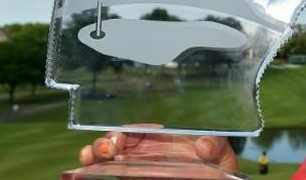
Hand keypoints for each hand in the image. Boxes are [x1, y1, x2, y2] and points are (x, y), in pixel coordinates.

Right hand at [78, 130, 237, 172]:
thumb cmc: (216, 167)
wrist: (213, 179)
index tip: (120, 137)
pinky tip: (84, 170)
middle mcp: (145, 153)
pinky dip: (92, 170)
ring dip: (94, 154)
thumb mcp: (221, 154)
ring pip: (106, 158)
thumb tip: (205, 144)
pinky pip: (107, 174)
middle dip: (105, 141)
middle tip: (105, 149)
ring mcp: (136, 168)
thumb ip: (216, 146)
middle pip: (116, 142)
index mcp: (164, 140)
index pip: (139, 131)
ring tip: (88, 157)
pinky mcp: (132, 179)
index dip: (126, 131)